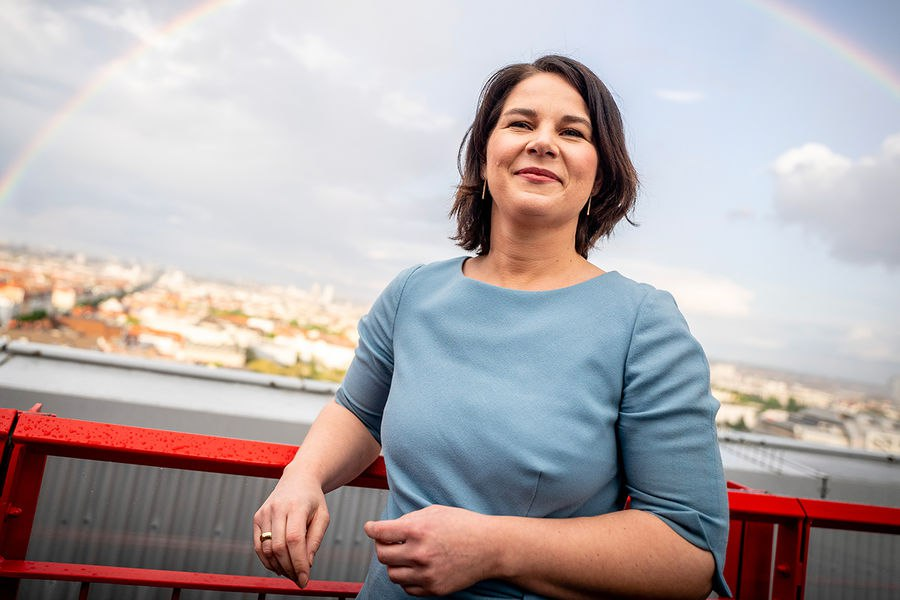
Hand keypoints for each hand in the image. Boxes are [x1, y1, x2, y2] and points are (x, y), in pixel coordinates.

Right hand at [253, 470, 329, 587]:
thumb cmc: (313, 500)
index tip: (304, 580)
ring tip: (290, 573)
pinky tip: (278, 566)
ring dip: (278, 567)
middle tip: (298, 580)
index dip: (298, 563)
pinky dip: (266, 560)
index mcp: (297, 506)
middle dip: (289, 568)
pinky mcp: (257, 518)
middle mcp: (277, 508)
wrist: (298, 480)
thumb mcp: (323, 517)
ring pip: (266, 549)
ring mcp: (265, 513)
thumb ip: (315, 540)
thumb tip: (307, 564)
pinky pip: (258, 545)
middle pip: (279, 547)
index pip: (295, 540)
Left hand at [364, 505, 493, 595]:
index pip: (380, 532)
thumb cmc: (463, 525)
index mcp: (417, 529)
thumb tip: (388, 529)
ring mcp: (426, 574)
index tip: (370, 528)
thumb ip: (409, 520)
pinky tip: (416, 568)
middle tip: (389, 542)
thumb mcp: (435, 512)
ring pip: (392, 574)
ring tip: (405, 556)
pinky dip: (407, 578)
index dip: (371, 529)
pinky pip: (407, 588)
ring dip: (394, 564)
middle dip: (382, 547)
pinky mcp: (434, 588)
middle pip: (382, 555)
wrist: (489, 547)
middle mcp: (419, 553)